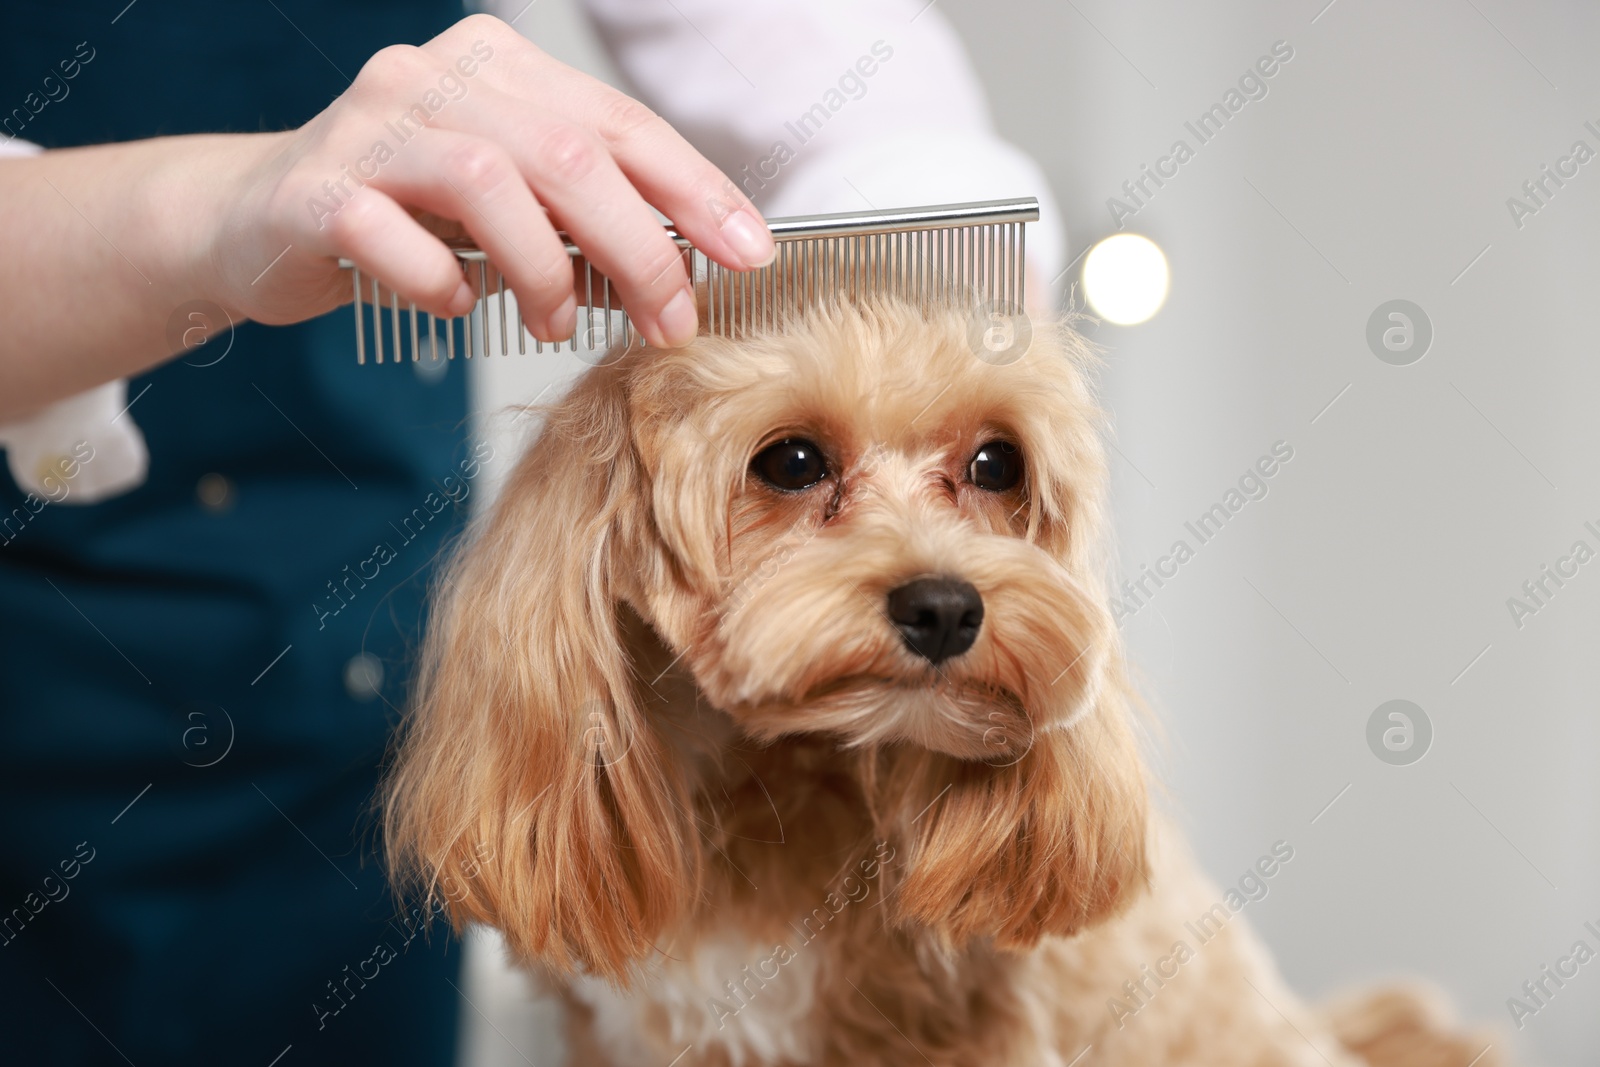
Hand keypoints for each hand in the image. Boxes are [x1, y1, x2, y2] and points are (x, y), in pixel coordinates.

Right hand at [206, 13, 774, 347]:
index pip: (620, 123)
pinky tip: (454, 303)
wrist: (254, 221)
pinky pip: (391, 234)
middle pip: (568, 154)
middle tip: (670, 320)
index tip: (749, 254)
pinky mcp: (313, 188)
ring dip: (544, 269)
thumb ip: (585, 227)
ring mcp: (368, 126)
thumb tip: (683, 278)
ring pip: (489, 182)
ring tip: (557, 322)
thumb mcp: (510, 212)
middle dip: (639, 248)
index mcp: (497, 66)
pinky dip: (438, 280)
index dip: (695, 190)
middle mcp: (433, 77)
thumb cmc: (404, 216)